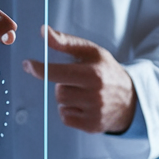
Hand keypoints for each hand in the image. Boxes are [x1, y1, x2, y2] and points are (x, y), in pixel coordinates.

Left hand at [23, 26, 137, 133]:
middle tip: (77, 81)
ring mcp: (94, 113)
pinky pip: (65, 118)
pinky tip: (83, 105)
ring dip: (66, 98)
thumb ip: (66, 42)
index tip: (27, 64)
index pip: (58, 73)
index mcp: (94, 74)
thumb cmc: (106, 71)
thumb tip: (44, 32)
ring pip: (61, 104)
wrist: (131, 99)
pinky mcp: (92, 126)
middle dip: (63, 85)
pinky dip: (69, 111)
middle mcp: (95, 95)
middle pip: (58, 91)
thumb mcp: (91, 52)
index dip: (40, 69)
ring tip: (83, 93)